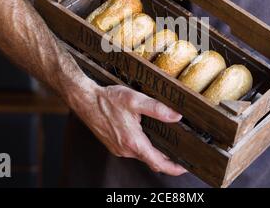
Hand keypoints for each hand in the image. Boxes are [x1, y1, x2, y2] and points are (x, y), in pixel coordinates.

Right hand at [67, 83, 187, 175]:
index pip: (158, 163)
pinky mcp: (113, 145)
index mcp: (133, 142)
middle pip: (151, 160)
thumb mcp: (135, 100)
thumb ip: (157, 109)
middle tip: (180, 153)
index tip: (184, 168)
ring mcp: (118, 149)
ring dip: (153, 152)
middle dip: (166, 159)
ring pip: (141, 155)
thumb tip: (176, 116)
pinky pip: (132, 150)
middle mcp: (125, 150)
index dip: (173, 168)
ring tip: (166, 143)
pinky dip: (142, 147)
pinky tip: (145, 135)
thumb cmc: (107, 100)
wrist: (85, 100)